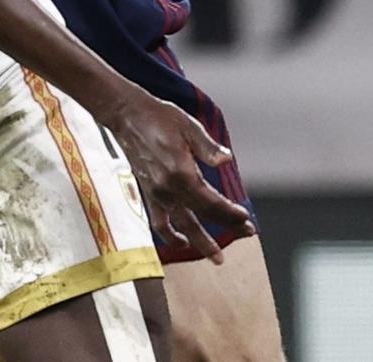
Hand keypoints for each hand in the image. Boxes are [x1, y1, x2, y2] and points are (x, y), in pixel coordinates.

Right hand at [95, 89, 254, 261]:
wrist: (127, 116)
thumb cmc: (158, 118)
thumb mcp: (189, 126)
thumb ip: (208, 147)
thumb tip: (225, 161)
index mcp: (182, 172)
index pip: (212, 201)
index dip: (230, 213)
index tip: (245, 219)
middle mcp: (169, 188)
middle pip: (202, 216)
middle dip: (226, 227)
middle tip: (245, 234)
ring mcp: (157, 194)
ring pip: (181, 226)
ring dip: (200, 243)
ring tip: (215, 256)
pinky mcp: (148, 193)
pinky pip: (159, 222)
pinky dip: (170, 236)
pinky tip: (180, 242)